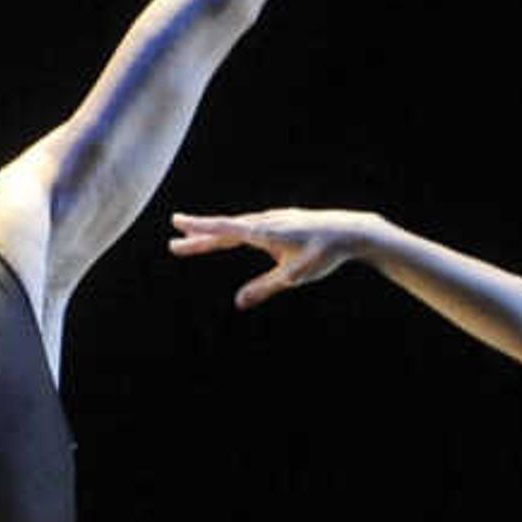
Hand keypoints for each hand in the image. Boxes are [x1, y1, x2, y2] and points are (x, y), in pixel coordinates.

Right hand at [167, 208, 375, 308]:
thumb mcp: (293, 276)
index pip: (225, 229)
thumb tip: (238, 303)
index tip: (176, 223)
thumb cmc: (322, 254)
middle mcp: (265, 221)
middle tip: (172, 244)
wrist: (350, 231)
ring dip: (214, 234)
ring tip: (193, 240)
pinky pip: (250, 226)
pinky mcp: (282, 220)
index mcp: (264, 232)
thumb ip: (264, 288)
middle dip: (198, 237)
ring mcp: (274, 219)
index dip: (200, 228)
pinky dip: (233, 231)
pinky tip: (230, 235)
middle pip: (225, 229)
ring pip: (237, 227)